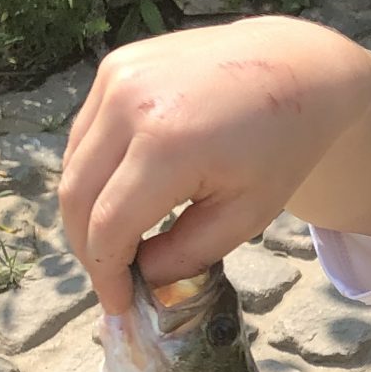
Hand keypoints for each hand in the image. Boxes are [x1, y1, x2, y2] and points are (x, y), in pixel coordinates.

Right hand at [59, 17, 370, 314]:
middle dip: (88, 248)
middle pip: (77, 195)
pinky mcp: (117, 66)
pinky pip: (86, 134)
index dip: (105, 274)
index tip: (116, 305)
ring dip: (85, 212)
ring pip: (73, 164)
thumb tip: (140, 278)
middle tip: (110, 280)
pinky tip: (120, 196)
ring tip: (116, 244)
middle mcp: (130, 103)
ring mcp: (118, 78)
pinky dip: (93, 172)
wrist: (297, 68)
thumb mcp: (245, 215)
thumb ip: (188, 254)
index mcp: (168, 144)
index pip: (109, 226)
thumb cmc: (279, 148)